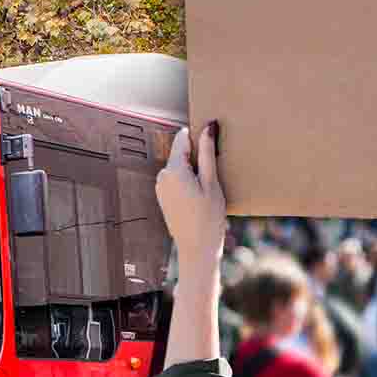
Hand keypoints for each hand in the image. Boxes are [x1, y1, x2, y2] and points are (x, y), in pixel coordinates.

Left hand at [155, 123, 226, 265]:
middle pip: (182, 154)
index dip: (199, 137)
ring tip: (208, 191)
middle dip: (198, 158)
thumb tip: (208, 127)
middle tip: (215, 177)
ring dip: (195, 172)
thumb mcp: (212, 183)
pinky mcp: (164, 197)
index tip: (213, 144)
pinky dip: (190, 183)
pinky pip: (178, 181)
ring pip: (181, 168)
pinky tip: (201, 198)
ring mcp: (161, 187)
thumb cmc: (208, 218)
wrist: (197, 249)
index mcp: (173, 169)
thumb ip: (208, 153)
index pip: (183, 138)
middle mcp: (162, 176)